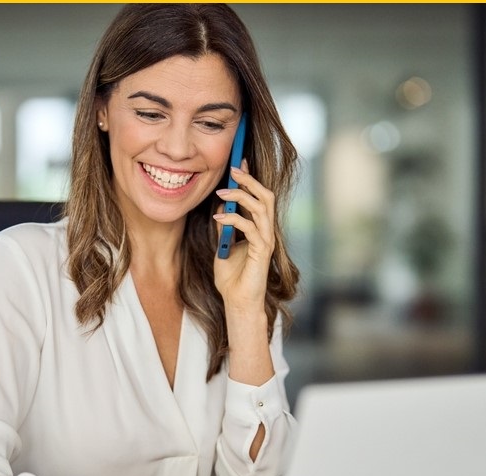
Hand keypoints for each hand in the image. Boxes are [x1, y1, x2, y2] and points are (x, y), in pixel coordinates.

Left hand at [213, 162, 275, 311]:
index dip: (251, 179)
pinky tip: (219, 216)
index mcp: (259, 229)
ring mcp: (266, 241)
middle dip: (250, 180)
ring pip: (261, 208)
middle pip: (265, 197)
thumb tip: (220, 208)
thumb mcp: (222, 246)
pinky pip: (250, 228)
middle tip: (234, 170)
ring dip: (241, 196)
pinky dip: (234, 219)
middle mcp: (266, 232)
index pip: (259, 197)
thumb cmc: (232, 278)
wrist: (237, 302)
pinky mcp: (262, 252)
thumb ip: (224, 228)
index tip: (238, 163)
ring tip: (222, 192)